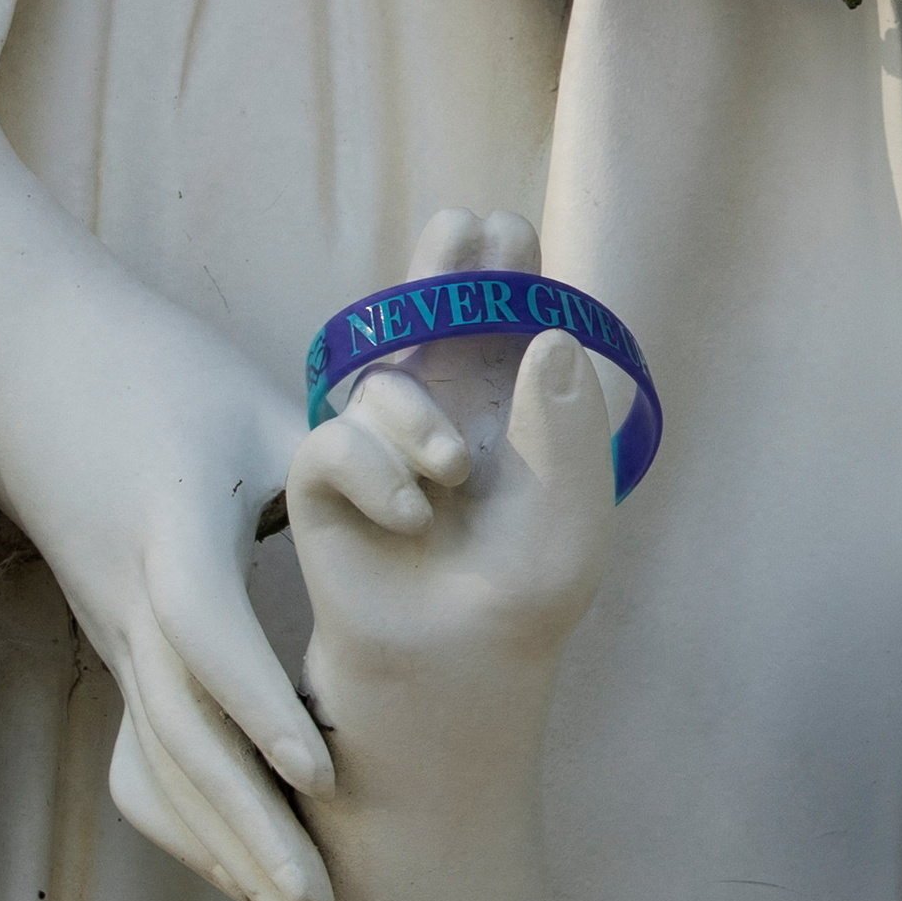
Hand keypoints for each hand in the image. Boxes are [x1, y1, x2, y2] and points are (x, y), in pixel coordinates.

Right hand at [0, 122, 335, 900]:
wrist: (13, 359)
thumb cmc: (151, 368)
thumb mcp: (250, 401)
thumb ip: (338, 452)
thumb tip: (434, 490)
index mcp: (167, 527)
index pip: (203, 630)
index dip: (259, 703)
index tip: (324, 771)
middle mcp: (129, 597)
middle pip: (178, 734)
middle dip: (249, 829)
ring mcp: (113, 629)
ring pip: (159, 760)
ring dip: (225, 845)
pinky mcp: (114, 642)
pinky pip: (142, 753)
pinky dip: (186, 818)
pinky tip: (238, 871)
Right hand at [283, 211, 629, 713]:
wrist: (461, 667)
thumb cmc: (526, 591)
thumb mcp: (573, 511)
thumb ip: (569, 426)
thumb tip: (550, 334)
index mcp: (509, 399)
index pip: (506, 307)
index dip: (504, 264)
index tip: (507, 233)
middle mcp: (444, 404)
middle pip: (432, 303)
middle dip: (442, 262)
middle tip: (459, 233)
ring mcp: (382, 439)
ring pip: (385, 375)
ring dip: (417, 417)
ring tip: (454, 476)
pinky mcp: (328, 480)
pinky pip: (338, 439)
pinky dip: (377, 470)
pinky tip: (412, 515)